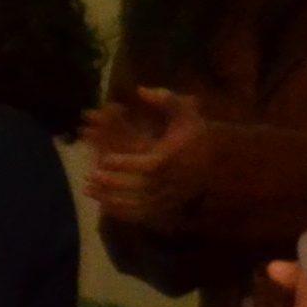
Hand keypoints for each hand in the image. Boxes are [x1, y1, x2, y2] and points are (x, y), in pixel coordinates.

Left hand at [83, 88, 204, 226]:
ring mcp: (172, 197)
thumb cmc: (192, 133)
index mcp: (176, 158)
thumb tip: (141, 90)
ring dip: (112, 200)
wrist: (218, 161)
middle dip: (115, 183)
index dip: (127, 165)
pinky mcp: (169, 208)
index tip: (104, 159)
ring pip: (141, 205)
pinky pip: (145, 216)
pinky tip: (101, 206)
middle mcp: (175, 181)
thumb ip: (166, 99)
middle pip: (143, 188)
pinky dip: (122, 214)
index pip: (151, 166)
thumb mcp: (185, 111)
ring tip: (88, 189)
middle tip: (90, 175)